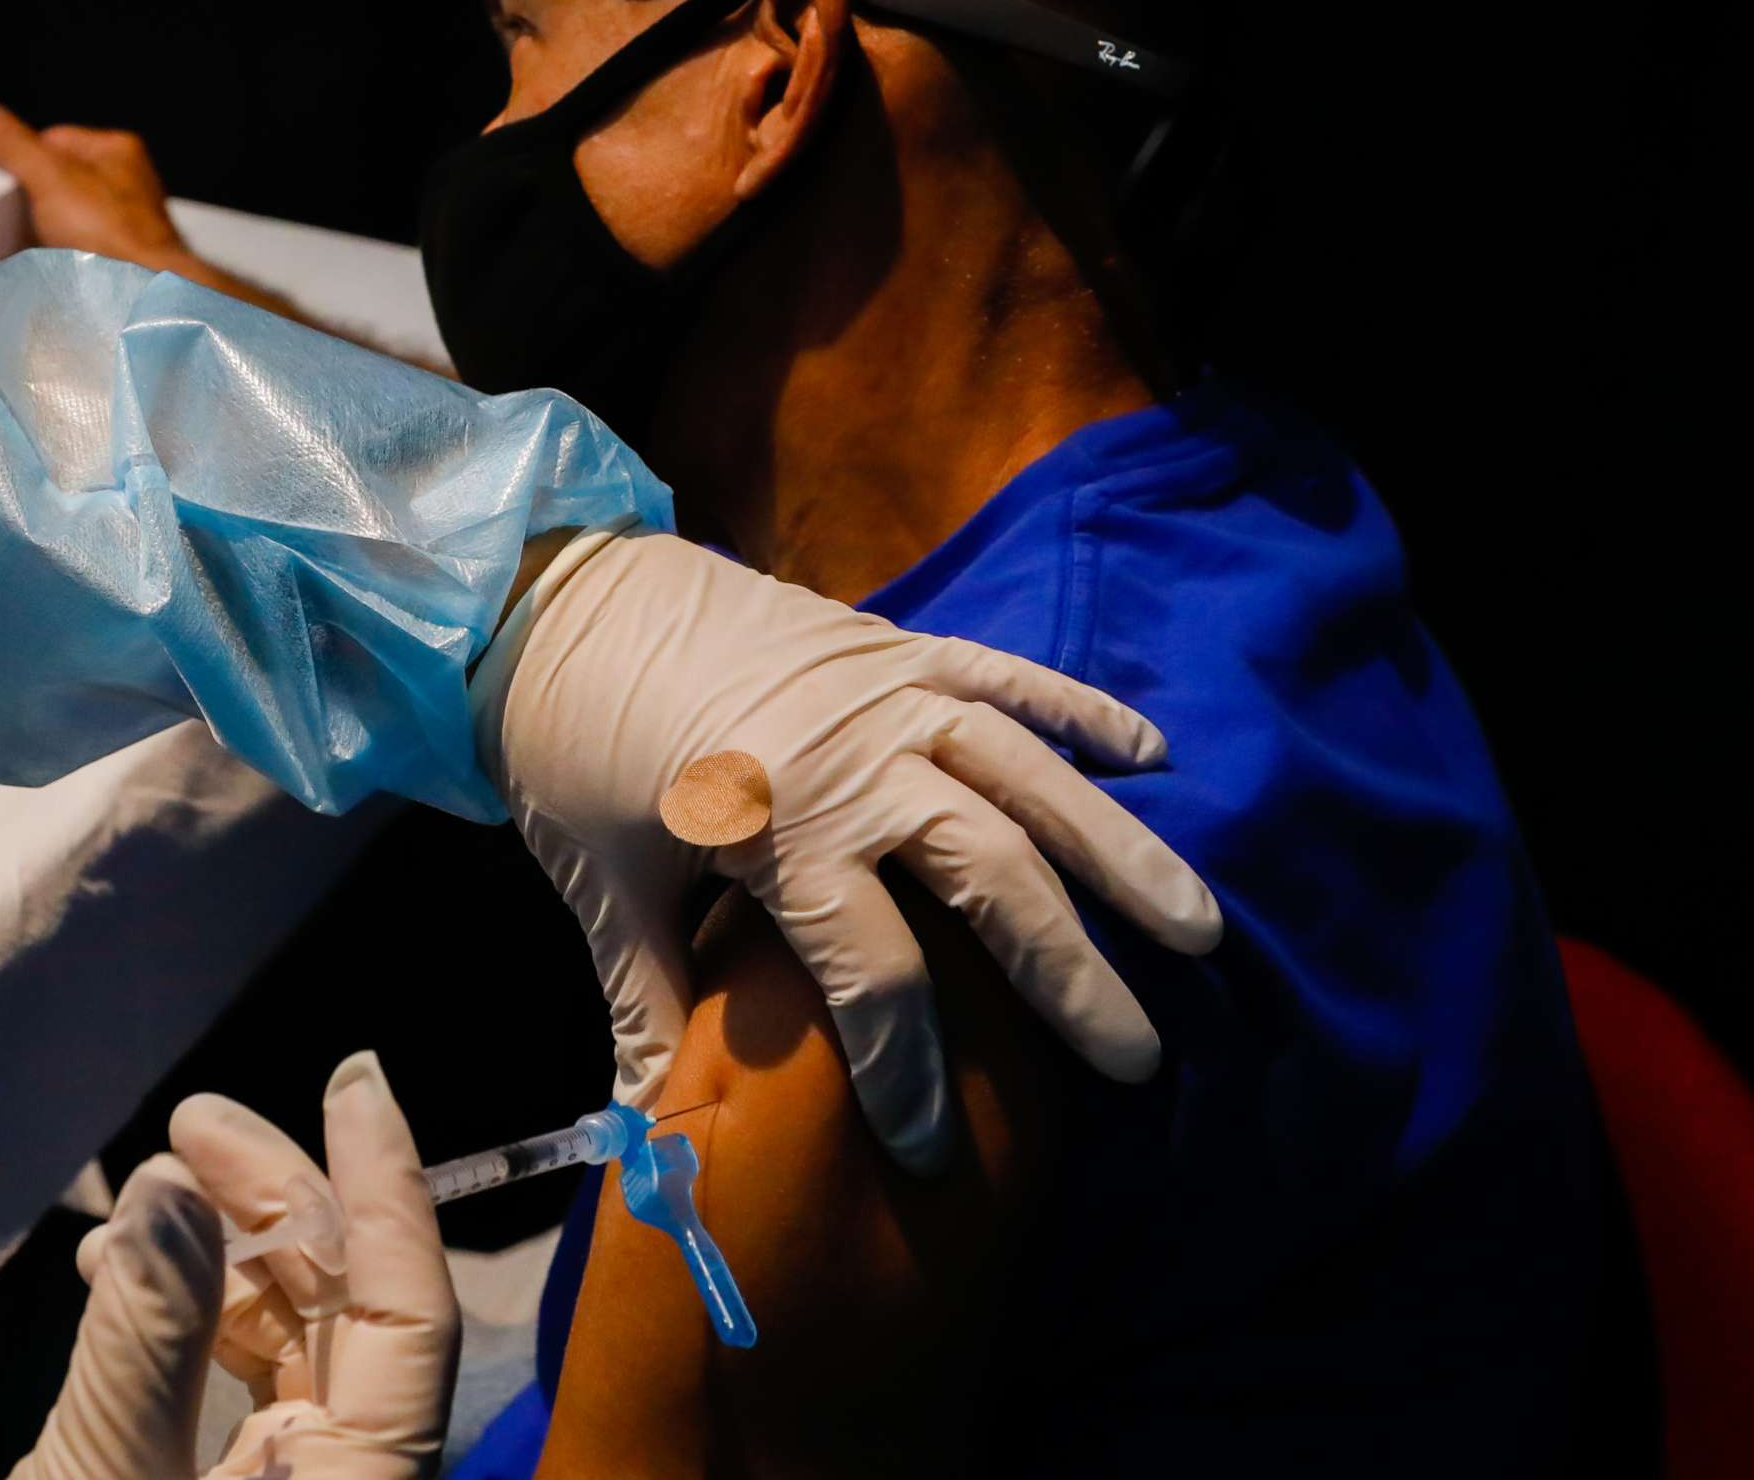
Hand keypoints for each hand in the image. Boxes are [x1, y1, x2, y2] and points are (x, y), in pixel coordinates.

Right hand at [0, 97, 197, 269]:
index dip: (22, 156)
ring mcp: (126, 222)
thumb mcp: (49, 178)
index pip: (54, 138)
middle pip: (60, 178)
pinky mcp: (119, 256)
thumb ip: (13, 145)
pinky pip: (77, 245)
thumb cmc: (106, 231)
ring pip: (67, 214)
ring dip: (43, 226)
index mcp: (117, 151)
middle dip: (32, 194)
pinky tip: (44, 261)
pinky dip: (58, 252)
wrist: (140, 295)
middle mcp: (128, 183)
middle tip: (8, 211)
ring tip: (23, 238)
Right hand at [13, 1053, 458, 1479]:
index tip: (354, 1081)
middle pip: (346, 1306)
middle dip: (273, 1204)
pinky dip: (187, 1321)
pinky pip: (241, 1388)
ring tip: (136, 1201)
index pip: (412, 1308)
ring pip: (289, 1340)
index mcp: (363, 1477)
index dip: (387, 1186)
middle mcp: (349, 1474)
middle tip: (193, 1122)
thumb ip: (148, 1340)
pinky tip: (120, 1273)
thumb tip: (171, 1189)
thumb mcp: (106, 1478)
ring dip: (215, 1256)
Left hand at [479, 527, 1222, 1174]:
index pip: (877, 975)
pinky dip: (1081, 712)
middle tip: (1137, 1059)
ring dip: (1119, 853)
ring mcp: (889, 692)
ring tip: (1198, 929)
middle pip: (993, 878)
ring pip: (1032, 779)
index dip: (907, 1073)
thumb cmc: (574, 754)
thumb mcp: (607, 890)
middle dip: (1068, 976)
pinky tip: (1153, 755)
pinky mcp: (897, 643)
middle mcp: (859, 758)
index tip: (933, 1151)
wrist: (555, 603)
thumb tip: (653, 1135)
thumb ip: (654, 1006)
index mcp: (781, 827)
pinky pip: (1010, 677)